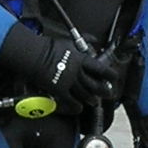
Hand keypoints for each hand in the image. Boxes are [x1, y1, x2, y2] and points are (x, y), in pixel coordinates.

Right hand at [0, 26, 123, 109]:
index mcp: (81, 59)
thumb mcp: (70, 40)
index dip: (110, 75)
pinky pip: (71, 102)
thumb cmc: (49, 46)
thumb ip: (84, 41)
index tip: (114, 78)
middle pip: (95, 84)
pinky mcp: (59, 90)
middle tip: (108, 94)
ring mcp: (69, 82)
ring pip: (85, 94)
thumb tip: (94, 39)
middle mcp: (78, 71)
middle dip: (104, 91)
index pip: (101, 69)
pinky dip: (77, 107)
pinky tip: (79, 108)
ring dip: (91, 99)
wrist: (34, 54)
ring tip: (94, 101)